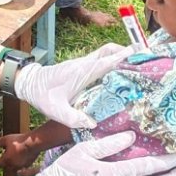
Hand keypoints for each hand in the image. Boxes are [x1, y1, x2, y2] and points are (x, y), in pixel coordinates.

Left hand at [0, 133, 39, 175]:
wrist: (33, 143)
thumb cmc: (19, 141)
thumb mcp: (6, 139)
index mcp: (6, 160)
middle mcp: (12, 166)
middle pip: (5, 171)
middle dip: (4, 167)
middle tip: (5, 161)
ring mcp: (20, 167)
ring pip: (13, 173)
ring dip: (11, 170)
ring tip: (11, 165)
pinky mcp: (27, 166)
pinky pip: (21, 171)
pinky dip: (18, 170)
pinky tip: (19, 163)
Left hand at [14, 43, 134, 128]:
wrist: (29, 83)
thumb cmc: (42, 95)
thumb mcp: (55, 110)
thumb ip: (72, 118)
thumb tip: (93, 124)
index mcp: (82, 71)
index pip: (107, 60)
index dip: (125, 57)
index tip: (143, 55)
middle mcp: (85, 64)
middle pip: (110, 50)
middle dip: (128, 52)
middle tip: (146, 60)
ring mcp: (83, 63)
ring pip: (106, 52)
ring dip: (121, 55)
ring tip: (138, 66)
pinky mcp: (82, 66)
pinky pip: (101, 59)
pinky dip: (113, 60)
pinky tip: (120, 73)